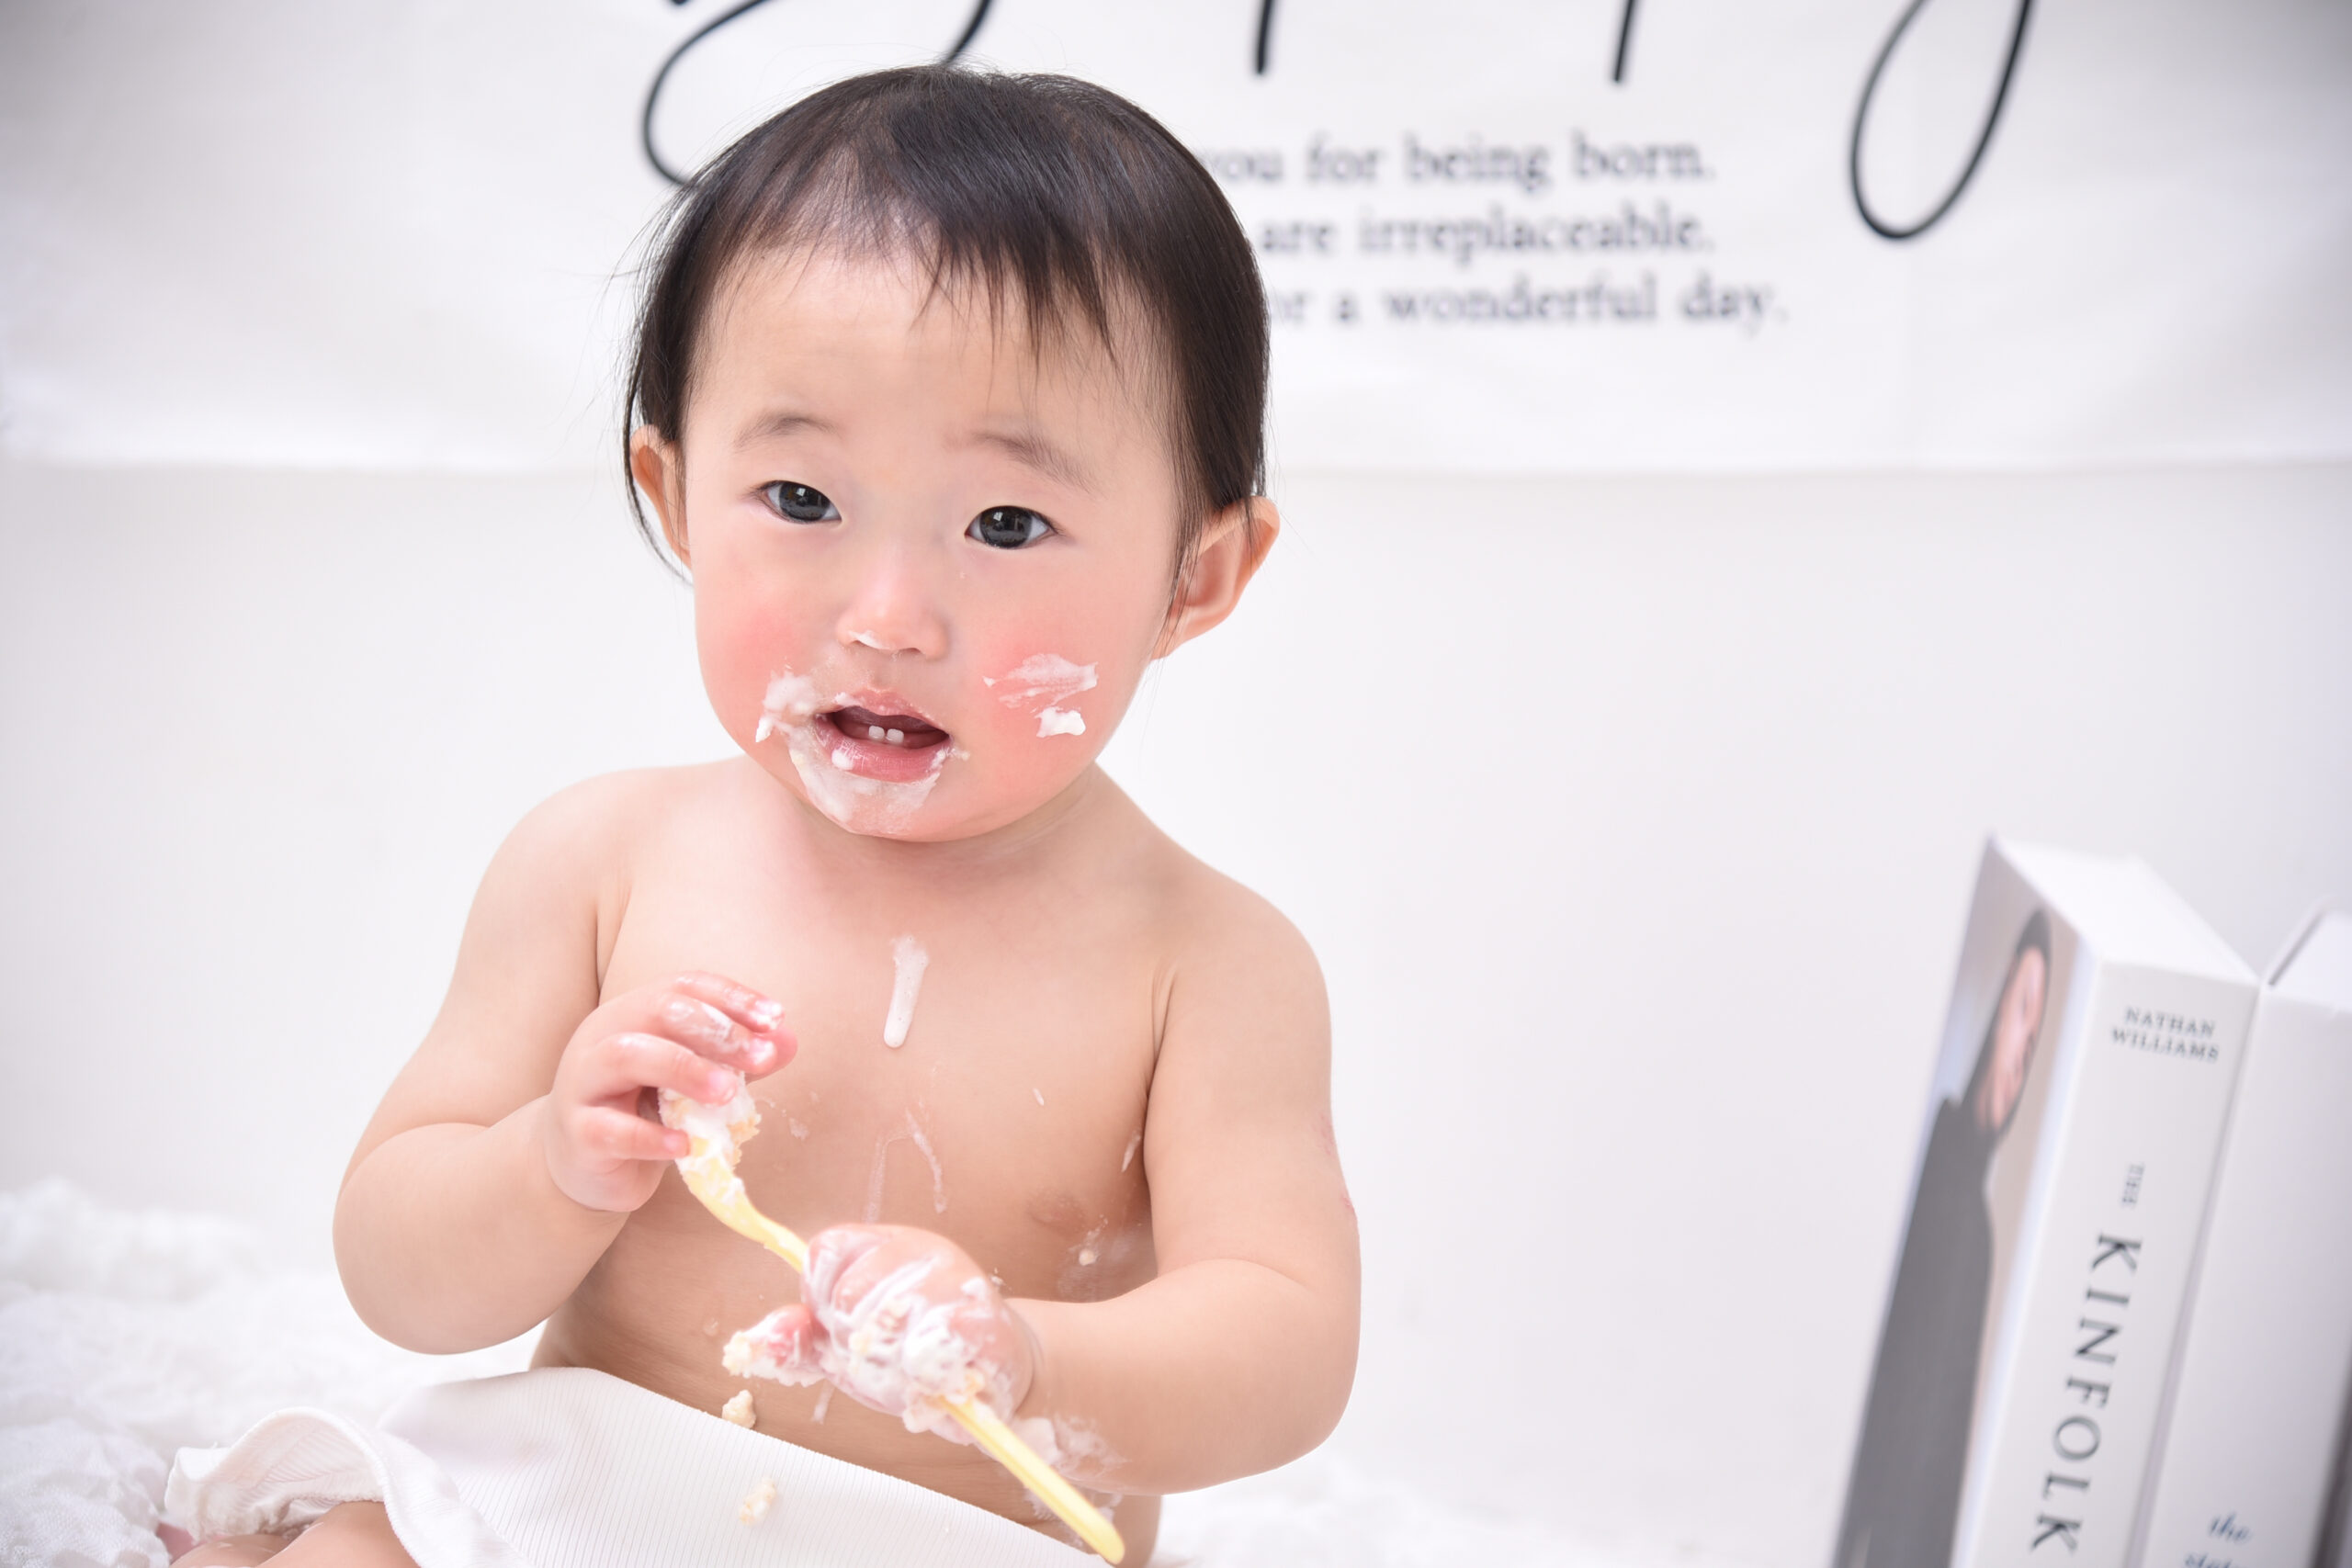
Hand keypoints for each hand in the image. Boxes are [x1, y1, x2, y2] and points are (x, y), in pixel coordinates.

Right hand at [538, 972, 792, 1212]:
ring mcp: (583, 1082)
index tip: (776, 1018)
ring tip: (727, 1092)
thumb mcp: (692, 1081)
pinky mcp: (578, 1132)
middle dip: (716, 1031)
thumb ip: (735, 1060)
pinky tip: (686, 1144)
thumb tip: (787, 1041)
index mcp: (633, 1013)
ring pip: (626, 1054)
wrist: (583, 1164)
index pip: (684, 986)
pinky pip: (611, 1128)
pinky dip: (651, 1135)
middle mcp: (602, 1036)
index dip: (731, 997)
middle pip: (658, 1011)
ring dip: (684, 1068)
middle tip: (761, 1058)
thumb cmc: (643, 1110)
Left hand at [725, 1225, 1034, 1441]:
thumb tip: (756, 1340)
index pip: (827, 1250)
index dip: (820, 1295)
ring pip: (889, 1320)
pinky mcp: (987, 1321)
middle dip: (852, 1341)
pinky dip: (926, 1370)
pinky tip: (934, 1377)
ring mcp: (957, 1281)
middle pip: (851, 1293)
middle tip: (878, 1356)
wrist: (993, 1371)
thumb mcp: (846, 1345)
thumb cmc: (911, 1355)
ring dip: (889, 1364)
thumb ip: (802, 1339)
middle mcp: (921, 1251)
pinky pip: (937, 1344)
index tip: (839, 1325)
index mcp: (883, 1246)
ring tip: (909, 1371)